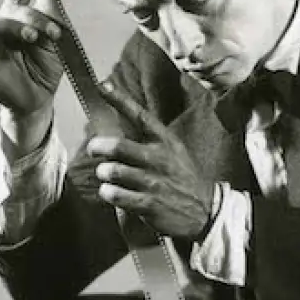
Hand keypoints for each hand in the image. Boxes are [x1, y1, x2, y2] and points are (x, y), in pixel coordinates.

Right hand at [0, 0, 65, 116]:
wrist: (40, 98)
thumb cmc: (47, 68)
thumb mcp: (58, 40)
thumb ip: (52, 14)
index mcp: (21, 18)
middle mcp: (4, 25)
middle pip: (11, 9)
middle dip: (33, 17)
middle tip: (51, 33)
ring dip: (10, 25)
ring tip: (31, 36)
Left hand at [90, 83, 216, 240]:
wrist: (205, 213)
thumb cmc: (183, 180)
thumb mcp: (175, 154)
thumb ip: (150, 142)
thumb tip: (117, 131)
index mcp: (166, 143)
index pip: (141, 117)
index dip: (120, 100)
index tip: (102, 86)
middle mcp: (160, 160)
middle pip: (120, 146)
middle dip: (100, 146)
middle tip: (93, 148)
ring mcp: (155, 183)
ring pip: (114, 172)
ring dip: (104, 172)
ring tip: (106, 175)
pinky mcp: (150, 204)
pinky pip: (117, 195)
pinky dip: (108, 193)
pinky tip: (111, 192)